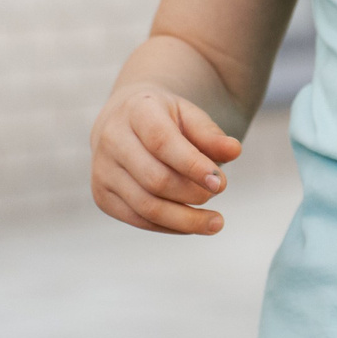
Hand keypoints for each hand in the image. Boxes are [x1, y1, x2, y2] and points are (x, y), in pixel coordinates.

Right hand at [90, 82, 242, 233]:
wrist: (123, 120)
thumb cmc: (164, 118)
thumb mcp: (189, 115)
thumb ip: (211, 134)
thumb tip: (235, 151)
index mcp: (135, 111)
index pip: (162, 143)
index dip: (192, 166)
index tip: (220, 183)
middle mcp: (111, 140)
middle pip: (155, 179)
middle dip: (193, 193)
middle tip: (220, 191)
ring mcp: (101, 171)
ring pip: (146, 206)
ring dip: (185, 219)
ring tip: (216, 222)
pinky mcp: (102, 196)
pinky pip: (139, 220)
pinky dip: (170, 226)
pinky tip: (193, 224)